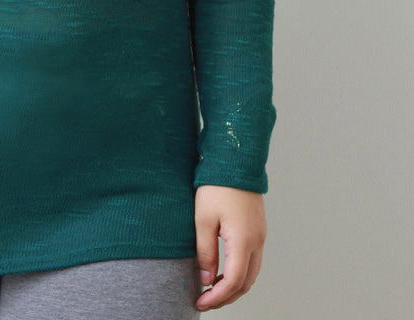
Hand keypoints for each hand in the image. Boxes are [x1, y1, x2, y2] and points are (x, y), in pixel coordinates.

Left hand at [194, 185, 265, 310]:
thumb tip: (207, 280)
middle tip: (205, 300)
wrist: (234, 159)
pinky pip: (253, 260)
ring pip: (251, 273)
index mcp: (244, 241)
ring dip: (234, 286)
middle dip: (226, 297)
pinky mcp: (258, 228)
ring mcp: (260, 235)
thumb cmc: (217, 186)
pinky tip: (223, 271)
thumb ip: (205, 253)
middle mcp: (257, 241)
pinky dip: (240, 272)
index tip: (200, 302)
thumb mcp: (203, 220)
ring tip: (212, 289)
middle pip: (246, 283)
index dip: (217, 298)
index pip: (233, 282)